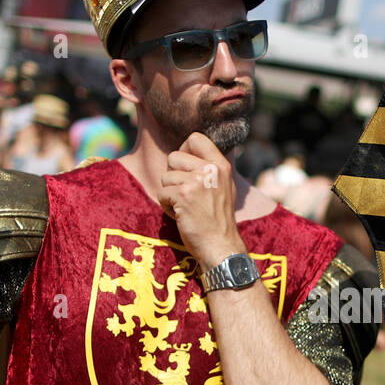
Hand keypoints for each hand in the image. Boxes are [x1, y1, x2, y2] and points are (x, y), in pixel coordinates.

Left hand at [159, 132, 245, 267]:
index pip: (195, 138)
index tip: (185, 167)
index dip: (184, 150)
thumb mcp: (223, 187)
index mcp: (221, 165)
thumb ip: (209, 168)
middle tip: (185, 193)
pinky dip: (167, 207)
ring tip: (185, 207)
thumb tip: (187, 151)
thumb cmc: (218, 220)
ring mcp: (197, 181)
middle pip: (174, 156)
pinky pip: (162, 193)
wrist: (220, 246)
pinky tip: (181, 216)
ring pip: (165, 177)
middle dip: (173, 176)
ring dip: (170, 194)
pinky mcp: (183, 195)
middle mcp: (211, 169)